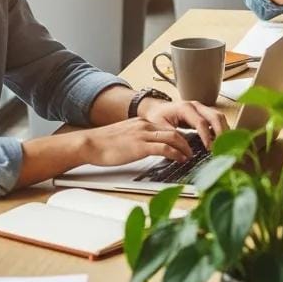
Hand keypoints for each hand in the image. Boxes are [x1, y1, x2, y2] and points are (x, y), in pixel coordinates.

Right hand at [77, 117, 195, 166]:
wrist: (89, 143)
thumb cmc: (103, 144)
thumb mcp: (125, 136)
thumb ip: (138, 138)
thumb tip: (147, 147)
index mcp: (142, 122)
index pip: (167, 127)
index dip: (180, 136)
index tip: (186, 144)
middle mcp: (146, 126)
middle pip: (174, 131)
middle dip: (187, 142)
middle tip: (193, 150)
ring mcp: (144, 135)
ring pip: (174, 138)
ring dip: (185, 148)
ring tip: (190, 156)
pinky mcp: (140, 146)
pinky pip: (165, 148)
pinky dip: (176, 154)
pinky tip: (180, 159)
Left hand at [136, 98, 228, 149]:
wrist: (155, 108)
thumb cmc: (157, 116)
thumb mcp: (160, 128)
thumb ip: (173, 137)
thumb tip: (185, 150)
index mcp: (185, 108)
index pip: (201, 122)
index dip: (206, 136)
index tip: (209, 148)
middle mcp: (196, 105)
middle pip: (215, 116)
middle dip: (221, 132)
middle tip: (221, 147)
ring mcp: (201, 107)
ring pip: (219, 116)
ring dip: (223, 129)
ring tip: (224, 144)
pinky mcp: (203, 112)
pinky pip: (216, 118)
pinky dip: (221, 128)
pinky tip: (220, 139)